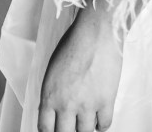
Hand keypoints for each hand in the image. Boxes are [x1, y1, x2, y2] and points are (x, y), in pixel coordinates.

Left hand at [38, 4, 122, 131]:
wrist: (97, 30)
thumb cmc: (75, 41)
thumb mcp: (53, 68)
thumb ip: (53, 92)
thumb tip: (57, 109)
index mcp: (50, 95)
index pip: (45, 129)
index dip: (51, 131)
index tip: (57, 128)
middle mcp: (66, 104)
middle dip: (68, 130)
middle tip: (73, 124)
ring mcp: (87, 104)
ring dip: (86, 126)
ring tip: (87, 117)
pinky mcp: (106, 100)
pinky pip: (104, 125)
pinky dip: (102, 123)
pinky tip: (100, 115)